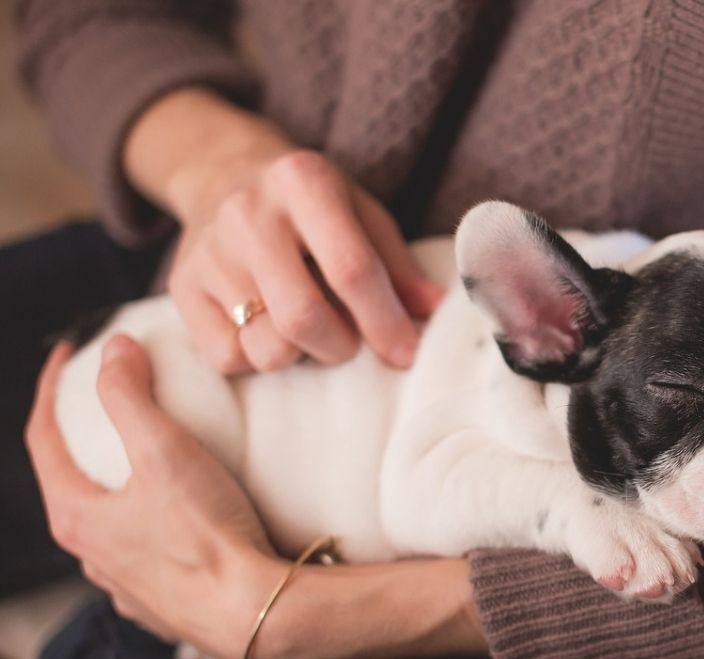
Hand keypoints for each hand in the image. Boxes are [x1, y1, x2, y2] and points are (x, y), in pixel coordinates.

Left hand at [26, 337, 487, 658]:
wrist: (255, 612)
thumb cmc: (207, 535)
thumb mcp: (166, 452)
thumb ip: (132, 396)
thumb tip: (114, 349)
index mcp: (77, 516)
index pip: (42, 439)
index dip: (51, 388)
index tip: (68, 354)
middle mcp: (90, 556)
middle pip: (71, 482)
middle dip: (83, 438)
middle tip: (107, 403)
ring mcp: (124, 585)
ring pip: (108, 523)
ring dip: (117, 486)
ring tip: (147, 460)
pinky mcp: (161, 604)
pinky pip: (143, 554)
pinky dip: (149, 524)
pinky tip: (178, 518)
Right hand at [126, 88, 442, 374]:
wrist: (221, 172)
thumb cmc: (310, 205)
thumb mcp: (361, 213)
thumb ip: (398, 265)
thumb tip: (439, 311)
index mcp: (304, 182)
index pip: (351, 269)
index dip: (384, 321)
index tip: (405, 354)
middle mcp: (248, 212)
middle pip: (303, 318)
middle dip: (341, 346)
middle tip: (350, 341)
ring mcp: (208, 251)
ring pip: (265, 347)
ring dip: (300, 355)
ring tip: (307, 330)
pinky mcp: (181, 287)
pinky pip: (227, 358)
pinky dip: (257, 357)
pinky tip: (266, 328)